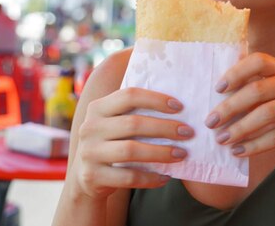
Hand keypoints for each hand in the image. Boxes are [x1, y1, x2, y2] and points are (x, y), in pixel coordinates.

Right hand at [72, 87, 194, 199]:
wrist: (86, 178)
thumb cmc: (112, 143)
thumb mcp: (115, 123)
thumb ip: (134, 111)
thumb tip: (177, 104)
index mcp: (97, 108)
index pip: (129, 95)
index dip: (156, 99)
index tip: (179, 107)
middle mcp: (90, 128)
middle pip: (133, 123)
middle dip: (165, 127)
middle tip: (188, 132)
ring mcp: (89, 152)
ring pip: (131, 150)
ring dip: (161, 152)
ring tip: (181, 154)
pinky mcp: (92, 176)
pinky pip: (128, 177)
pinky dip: (151, 178)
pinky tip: (166, 177)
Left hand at [205, 52, 274, 156]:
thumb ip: (255, 84)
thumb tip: (219, 87)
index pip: (258, 61)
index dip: (236, 73)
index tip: (218, 89)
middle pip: (258, 90)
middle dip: (230, 107)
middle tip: (211, 122)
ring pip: (267, 114)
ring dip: (241, 128)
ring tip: (222, 139)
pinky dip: (256, 145)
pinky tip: (240, 151)